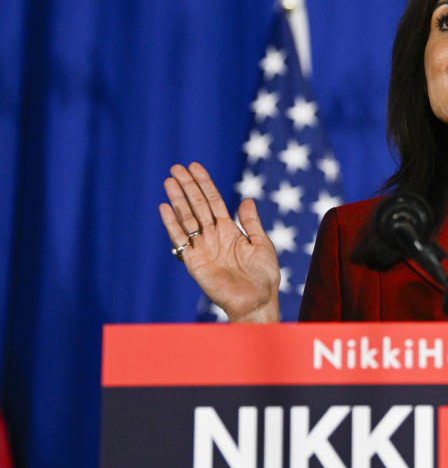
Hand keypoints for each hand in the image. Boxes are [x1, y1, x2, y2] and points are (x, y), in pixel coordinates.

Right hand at [159, 162, 279, 322]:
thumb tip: (247, 199)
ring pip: (187, 218)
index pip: (213, 201)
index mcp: (229, 230)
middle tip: (176, 167)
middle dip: (187, 186)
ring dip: (177, 199)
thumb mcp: (262, 244)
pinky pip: (181, 239)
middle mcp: (213, 236)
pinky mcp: (194, 261)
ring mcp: (202, 247)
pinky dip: (171, 223)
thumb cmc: (263, 275)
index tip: (194, 166)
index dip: (204, 184)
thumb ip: (251, 222)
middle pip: (197, 205)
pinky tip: (164, 207)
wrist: (257, 300)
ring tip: (169, 181)